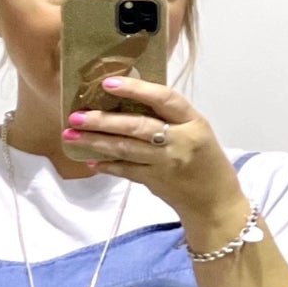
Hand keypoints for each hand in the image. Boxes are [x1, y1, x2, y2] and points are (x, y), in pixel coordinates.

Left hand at [62, 75, 245, 233]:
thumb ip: (170, 116)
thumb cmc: (206, 161)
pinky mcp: (155, 183)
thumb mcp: (197, 130)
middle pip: (137, 126)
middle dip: (103, 120)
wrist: (215, 203)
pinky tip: (90, 160)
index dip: (136, 89)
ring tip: (72, 135)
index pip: (163, 99)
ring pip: (126, 149)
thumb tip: (130, 100)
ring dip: (96, 141)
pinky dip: (107, 165)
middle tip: (76, 115)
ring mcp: (166, 164)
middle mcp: (179, 142)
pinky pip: (126, 171)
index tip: (108, 83)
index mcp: (193, 122)